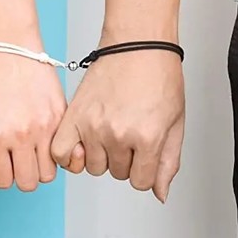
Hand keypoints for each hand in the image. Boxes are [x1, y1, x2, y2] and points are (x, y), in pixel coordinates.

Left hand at [0, 42, 66, 193]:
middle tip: (21, 158)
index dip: (5, 175)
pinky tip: (47, 137)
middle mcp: (20, 134)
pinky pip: (64, 150)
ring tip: (36, 149)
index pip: (4, 182)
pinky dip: (56, 150)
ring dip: (42, 166)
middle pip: (30, 183)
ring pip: (49, 173)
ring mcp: (43, 126)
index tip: (6, 164)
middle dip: (24, 174)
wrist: (12, 52)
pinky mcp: (61, 116)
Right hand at [51, 46, 184, 201]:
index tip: (144, 152)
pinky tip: (84, 143)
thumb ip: (168, 162)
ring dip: (102, 154)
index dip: (144, 169)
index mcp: (147, 138)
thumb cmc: (160, 76)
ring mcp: (93, 126)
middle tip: (130, 133)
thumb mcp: (175, 122)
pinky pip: (61, 153)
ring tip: (110, 130)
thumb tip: (160, 194)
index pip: (140, 182)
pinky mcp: (74, 115)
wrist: (138, 44)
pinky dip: (71, 154)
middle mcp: (117, 135)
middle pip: (117, 174)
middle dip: (126, 159)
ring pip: (93, 166)